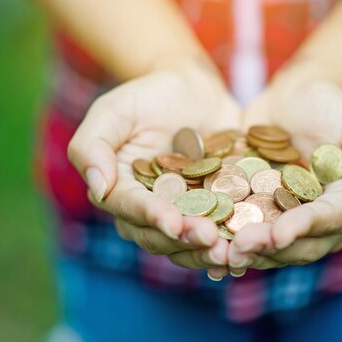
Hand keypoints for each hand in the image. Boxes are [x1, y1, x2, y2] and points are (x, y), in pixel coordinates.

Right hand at [68, 60, 239, 278]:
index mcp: (119, 189)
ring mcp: (182, 213)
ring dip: (208, 251)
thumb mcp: (114, 110)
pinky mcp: (213, 209)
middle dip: (185, 240)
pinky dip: (232, 243)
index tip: (173, 222)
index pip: (130, 208)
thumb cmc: (148, 95)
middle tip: (211, 240)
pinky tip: (248, 251)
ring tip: (232, 253)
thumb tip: (97, 187)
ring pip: (188, 243)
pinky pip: (219, 232)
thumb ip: (93, 145)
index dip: (151, 217)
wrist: (193, 88)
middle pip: (160, 235)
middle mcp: (147, 209)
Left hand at [228, 77, 341, 273]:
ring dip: (240, 250)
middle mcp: (311, 222)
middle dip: (265, 248)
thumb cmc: (333, 108)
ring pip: (262, 243)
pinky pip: (235, 226)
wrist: (295, 95)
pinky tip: (200, 242)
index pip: (324, 224)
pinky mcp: (250, 209)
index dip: (301, 230)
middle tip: (238, 248)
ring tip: (214, 250)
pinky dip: (220, 236)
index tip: (279, 234)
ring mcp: (279, 218)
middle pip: (291, 244)